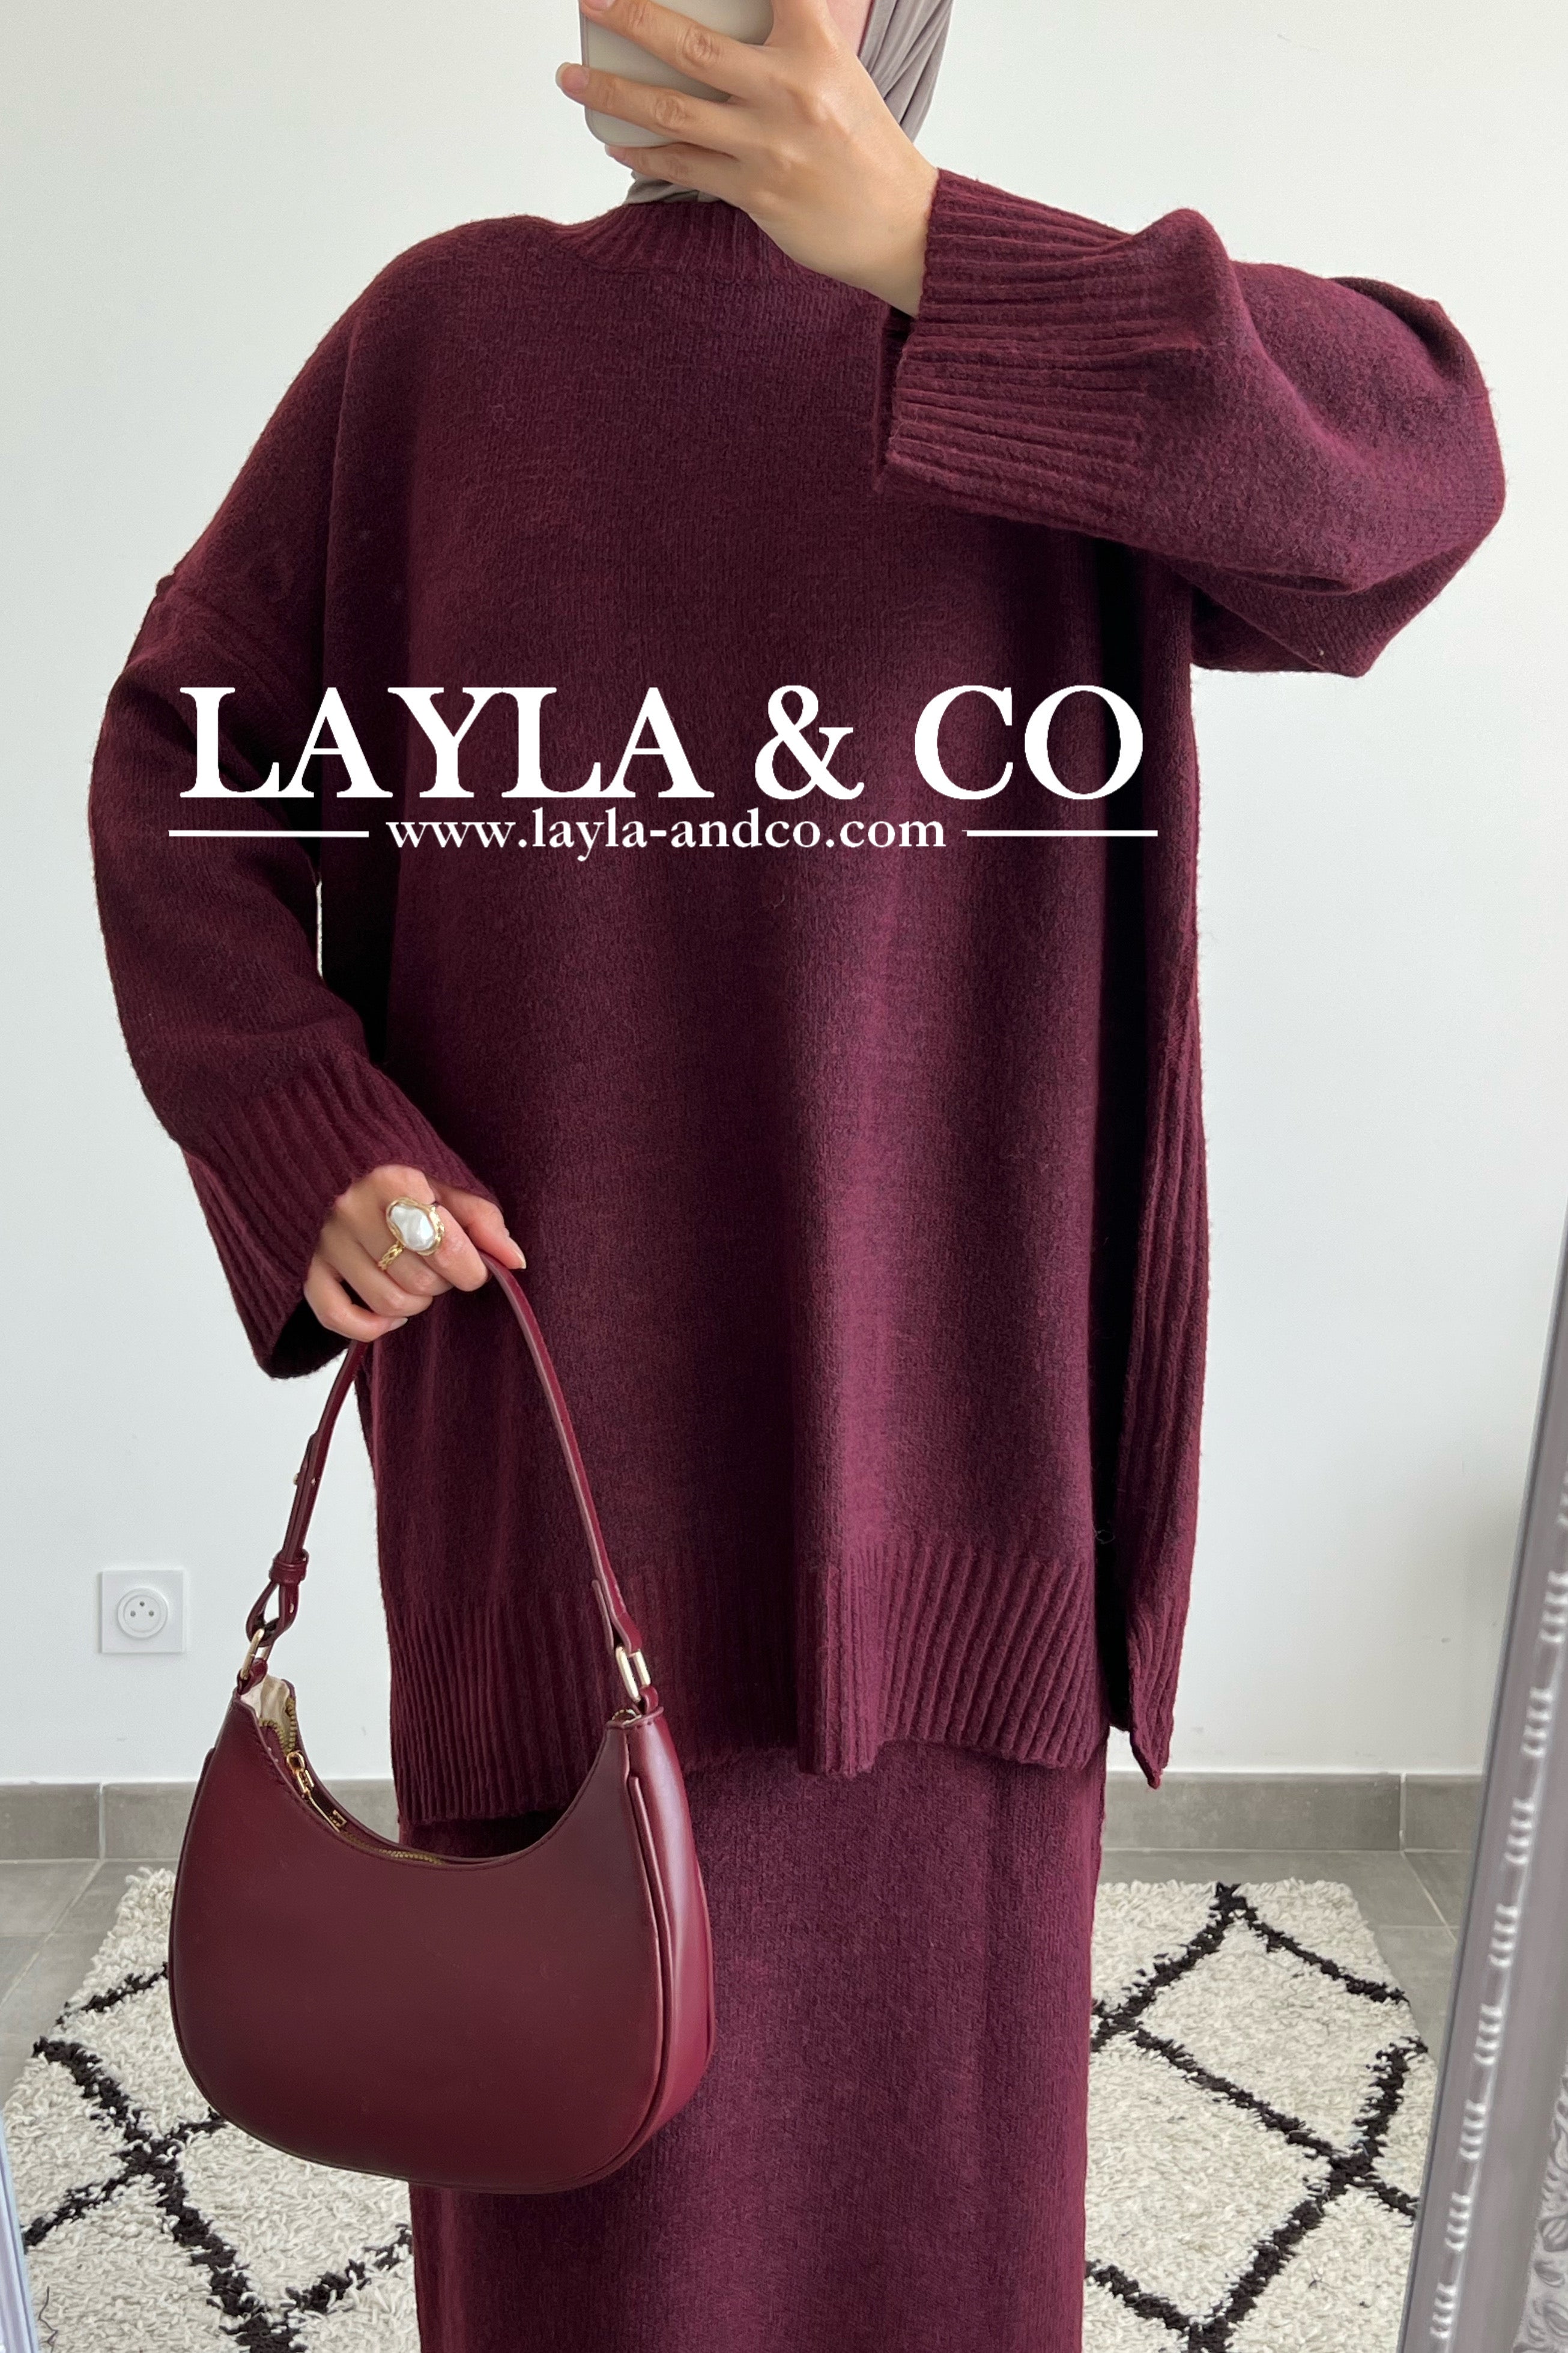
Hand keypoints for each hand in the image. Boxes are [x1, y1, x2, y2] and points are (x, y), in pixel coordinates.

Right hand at [304, 1165, 526, 1342]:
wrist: (325, 1149)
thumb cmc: (392, 1168)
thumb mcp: (443, 1179)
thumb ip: (481, 1219)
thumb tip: (514, 1261)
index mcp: (393, 1181)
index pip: (447, 1250)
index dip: (471, 1270)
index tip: (472, 1266)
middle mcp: (352, 1210)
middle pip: (419, 1281)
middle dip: (441, 1282)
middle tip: (438, 1264)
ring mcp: (325, 1240)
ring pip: (386, 1303)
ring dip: (413, 1303)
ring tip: (415, 1277)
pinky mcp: (304, 1265)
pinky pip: (336, 1316)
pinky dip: (368, 1327)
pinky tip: (388, 1314)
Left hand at [556, 0, 937, 313]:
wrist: (899, 224)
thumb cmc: (863, 144)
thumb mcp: (838, 71)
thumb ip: (788, 38)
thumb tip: (719, 31)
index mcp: (815, 46)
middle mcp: (788, 90)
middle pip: (689, 45)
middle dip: (630, 17)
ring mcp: (768, 145)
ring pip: (671, 111)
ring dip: (611, 90)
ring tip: (571, 76)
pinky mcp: (754, 192)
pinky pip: (681, 166)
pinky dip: (641, 151)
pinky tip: (614, 138)